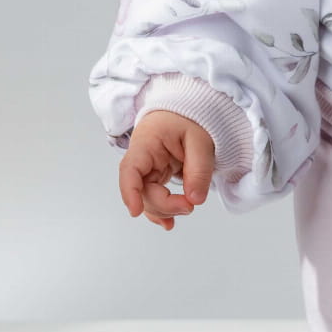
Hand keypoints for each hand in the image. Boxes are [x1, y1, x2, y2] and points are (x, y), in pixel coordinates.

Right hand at [119, 112, 215, 229]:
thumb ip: (198, 170)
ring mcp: (147, 168)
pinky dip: (161, 210)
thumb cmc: (191, 118)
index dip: (129, 192)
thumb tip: (195, 200)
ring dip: (164, 210)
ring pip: (147, 197)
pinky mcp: (156, 175)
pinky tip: (168, 222)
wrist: (188, 109)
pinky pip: (153, 196)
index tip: (135, 212)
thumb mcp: (201, 140)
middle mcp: (141, 157)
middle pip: (141, 190)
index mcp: (147, 142)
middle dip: (163, 204)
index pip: (129, 170)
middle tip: (190, 206)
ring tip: (186, 209)